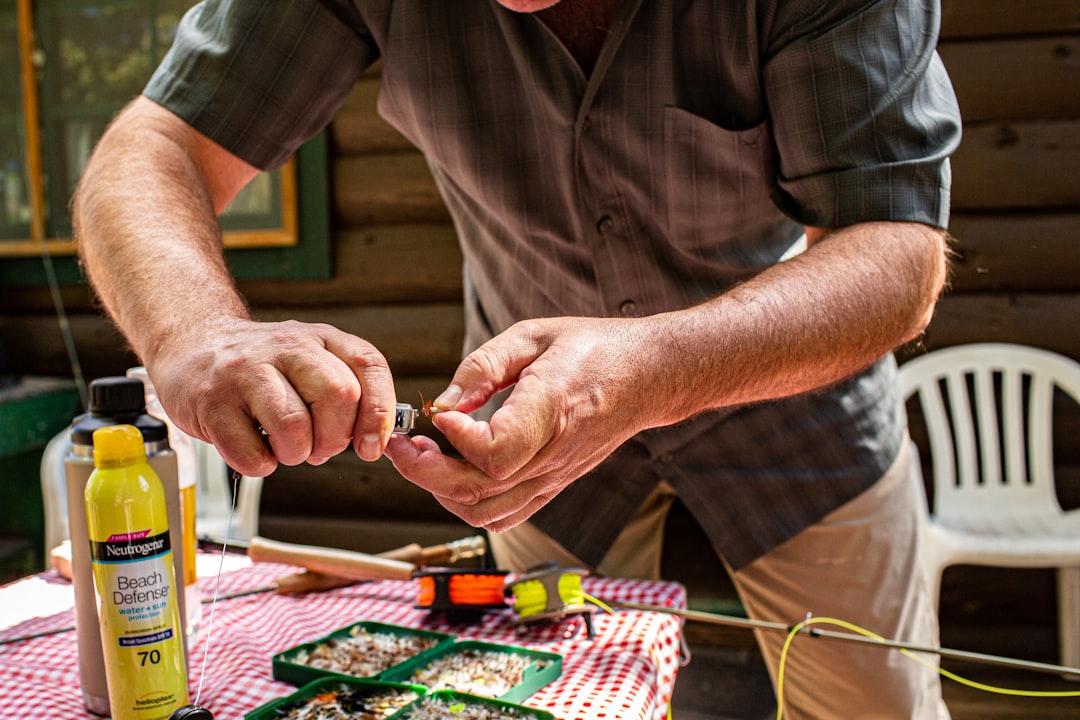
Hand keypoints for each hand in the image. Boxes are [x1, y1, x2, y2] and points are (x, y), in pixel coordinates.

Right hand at [148, 318, 396, 476]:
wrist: (193, 346)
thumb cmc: (261, 367)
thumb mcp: (310, 362)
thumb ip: (346, 393)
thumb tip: (372, 442)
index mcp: (320, 338)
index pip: (369, 365)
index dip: (378, 413)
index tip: (370, 446)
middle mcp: (286, 347)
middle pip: (339, 396)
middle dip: (335, 439)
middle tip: (318, 448)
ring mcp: (245, 371)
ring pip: (295, 427)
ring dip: (296, 454)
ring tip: (282, 446)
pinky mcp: (212, 402)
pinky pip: (252, 454)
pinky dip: (260, 465)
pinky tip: (253, 447)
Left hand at [384, 316, 659, 530]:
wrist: (646, 377)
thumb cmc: (593, 349)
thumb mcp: (533, 335)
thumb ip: (483, 366)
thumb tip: (442, 402)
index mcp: (552, 408)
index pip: (495, 452)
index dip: (456, 438)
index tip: (438, 412)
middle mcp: (553, 454)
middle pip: (479, 491)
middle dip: (426, 472)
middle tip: (403, 442)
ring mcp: (554, 476)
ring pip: (485, 513)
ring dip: (441, 491)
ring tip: (422, 455)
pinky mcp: (553, 486)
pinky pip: (503, 516)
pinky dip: (467, 503)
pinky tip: (452, 471)